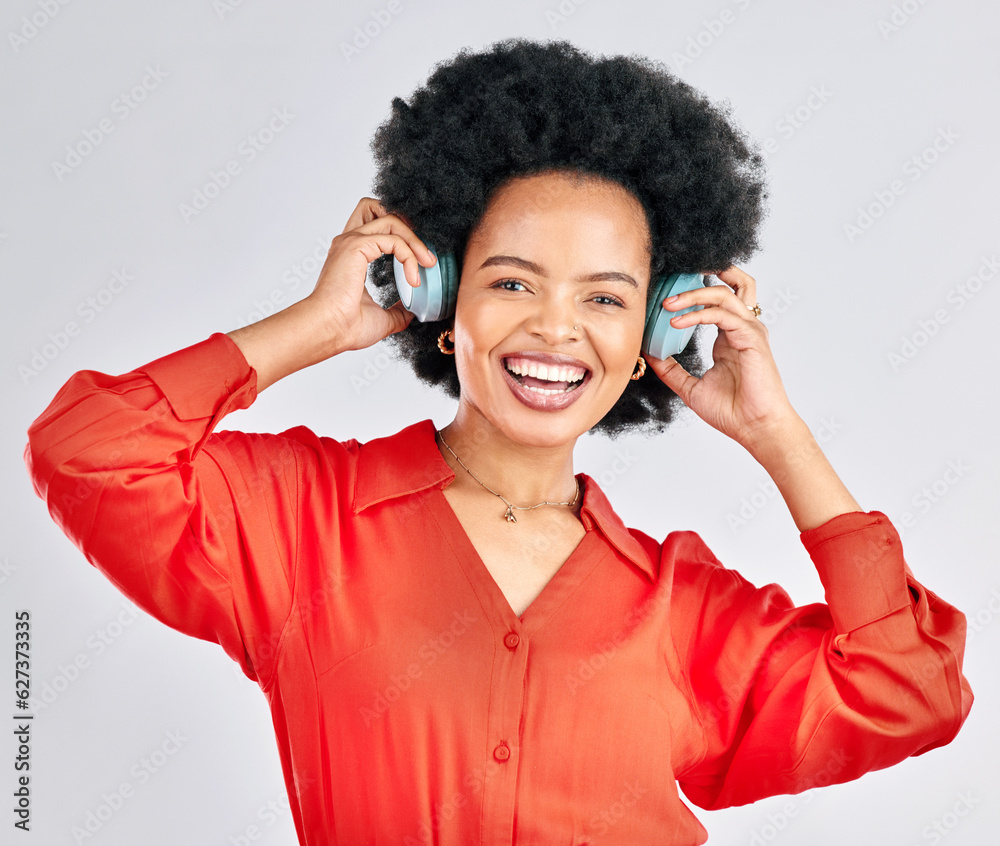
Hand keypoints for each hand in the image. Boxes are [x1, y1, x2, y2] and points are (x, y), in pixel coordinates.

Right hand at [307, 197, 435, 352]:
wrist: (330, 330)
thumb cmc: (345, 326)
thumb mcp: (382, 317)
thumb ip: (397, 310)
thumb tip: (412, 310)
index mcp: (352, 255)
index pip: (376, 224)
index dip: (401, 233)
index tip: (421, 258)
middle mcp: (350, 243)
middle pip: (382, 210)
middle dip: (410, 230)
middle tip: (428, 258)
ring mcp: (351, 242)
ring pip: (392, 220)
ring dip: (415, 241)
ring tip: (427, 264)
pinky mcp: (357, 246)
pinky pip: (393, 240)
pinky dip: (409, 256)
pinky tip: (413, 279)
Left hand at [643, 266, 798, 451]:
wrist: (755, 428)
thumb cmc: (732, 412)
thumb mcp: (690, 387)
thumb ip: (671, 369)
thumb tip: (649, 355)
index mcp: (730, 337)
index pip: (715, 301)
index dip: (692, 293)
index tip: (664, 296)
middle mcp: (742, 329)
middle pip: (731, 284)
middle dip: (704, 274)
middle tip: (672, 280)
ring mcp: (749, 331)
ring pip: (723, 294)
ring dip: (692, 294)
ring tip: (667, 303)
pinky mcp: (751, 338)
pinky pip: (722, 314)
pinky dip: (698, 314)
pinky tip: (677, 322)